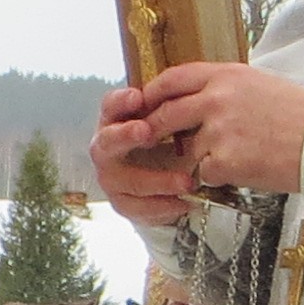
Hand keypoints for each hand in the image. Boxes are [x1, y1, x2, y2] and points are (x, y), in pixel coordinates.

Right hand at [92, 76, 203, 223]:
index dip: (120, 101)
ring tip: (187, 182)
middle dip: (125, 135)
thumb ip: (175, 111)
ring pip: (127, 180)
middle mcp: (106, 148)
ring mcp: (111, 177)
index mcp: (116, 121)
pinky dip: (163, 206)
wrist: (165, 181)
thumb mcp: (172, 124)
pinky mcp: (121, 203)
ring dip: (157, 180)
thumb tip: (197, 99)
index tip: (137, 97)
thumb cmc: (167, 142)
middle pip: (107, 141)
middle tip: (146, 131)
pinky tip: (185, 202)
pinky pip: (138, 208)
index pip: (110, 106)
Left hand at [138, 61, 303, 197]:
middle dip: (153, 130)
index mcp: (226, 75)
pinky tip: (246, 170)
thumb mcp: (259, 85)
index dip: (153, 92)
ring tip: (236, 157)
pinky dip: (218, 177)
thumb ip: (223, 89)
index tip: (142, 103)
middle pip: (166, 114)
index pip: (174, 78)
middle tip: (149, 141)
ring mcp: (219, 130)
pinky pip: (204, 173)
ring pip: (185, 150)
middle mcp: (217, 98)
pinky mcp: (224, 160)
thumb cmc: (300, 115)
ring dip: (199, 159)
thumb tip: (193, 100)